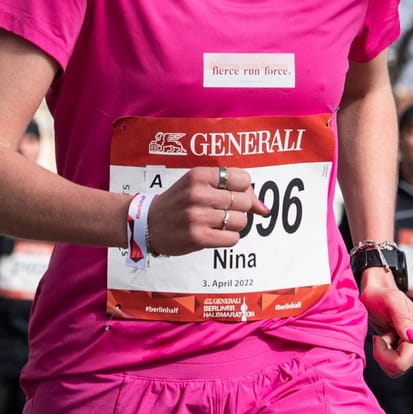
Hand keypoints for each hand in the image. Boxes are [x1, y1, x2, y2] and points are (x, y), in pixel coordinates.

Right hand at [145, 167, 270, 255]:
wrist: (148, 224)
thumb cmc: (178, 202)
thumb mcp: (199, 185)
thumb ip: (233, 190)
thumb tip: (264, 208)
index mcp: (199, 175)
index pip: (242, 178)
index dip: (243, 189)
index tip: (233, 194)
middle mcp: (198, 193)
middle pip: (244, 201)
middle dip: (241, 208)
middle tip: (224, 211)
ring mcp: (197, 216)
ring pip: (241, 221)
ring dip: (235, 224)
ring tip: (218, 222)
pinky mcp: (198, 237)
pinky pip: (232, 238)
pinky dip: (228, 237)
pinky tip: (215, 233)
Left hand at [361, 272, 412, 375]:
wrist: (378, 294)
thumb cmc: (381, 296)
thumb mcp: (390, 301)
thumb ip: (402, 318)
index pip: (402, 362)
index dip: (384, 354)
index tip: (378, 337)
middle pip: (400, 367)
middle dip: (384, 354)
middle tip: (380, 336)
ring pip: (397, 369)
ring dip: (385, 354)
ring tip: (385, 335)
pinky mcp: (412, 352)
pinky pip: (395, 367)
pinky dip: (386, 356)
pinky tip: (387, 340)